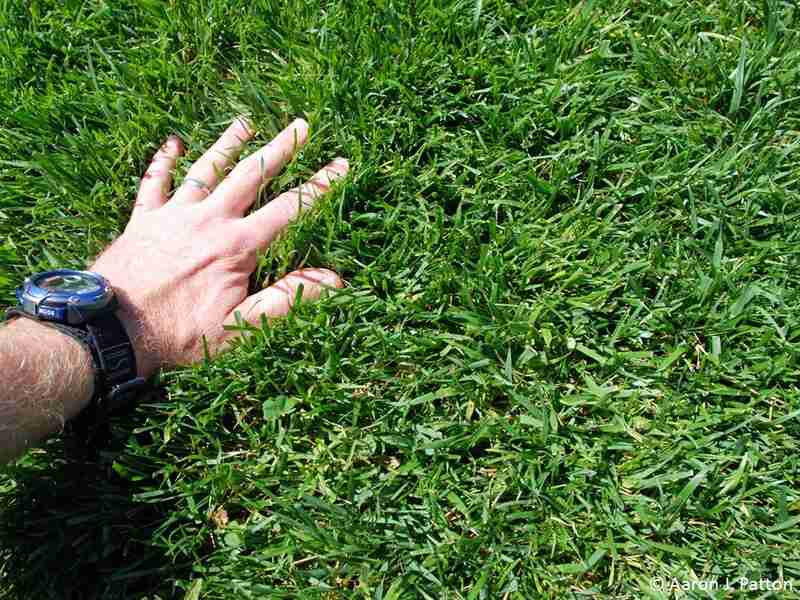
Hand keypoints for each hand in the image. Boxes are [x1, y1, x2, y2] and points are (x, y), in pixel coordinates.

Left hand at [91, 117, 347, 377]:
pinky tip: (171, 144)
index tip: (340, 163)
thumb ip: (287, 298)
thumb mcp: (242, 326)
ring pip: (205, 169)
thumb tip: (334, 280)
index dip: (319, 186)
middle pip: (250, 175)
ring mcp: (173, 215)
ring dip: (227, 144)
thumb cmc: (180, 334)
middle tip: (300, 124)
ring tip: (245, 122)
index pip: (288, 209)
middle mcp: (208, 220)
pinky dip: (162, 162)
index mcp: (236, 246)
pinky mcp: (142, 220)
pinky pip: (154, 183)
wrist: (112, 330)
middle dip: (279, 149)